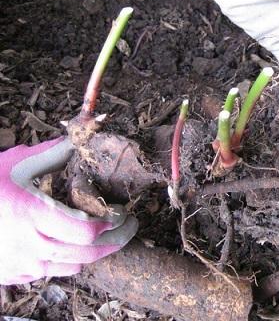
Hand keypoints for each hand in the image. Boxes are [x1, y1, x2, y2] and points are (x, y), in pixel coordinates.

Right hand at [0, 138, 137, 284]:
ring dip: (95, 253)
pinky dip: (71, 261)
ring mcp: (20, 265)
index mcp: (30, 215)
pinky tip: (77, 245)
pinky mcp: (14, 275)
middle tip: (130, 226)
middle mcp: (28, 245)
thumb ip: (53, 153)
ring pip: (72, 267)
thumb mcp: (16, 163)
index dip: (111, 223)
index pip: (86, 230)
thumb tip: (83, 136)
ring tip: (108, 235)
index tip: (122, 211)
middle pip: (86, 253)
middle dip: (115, 240)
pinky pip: (52, 273)